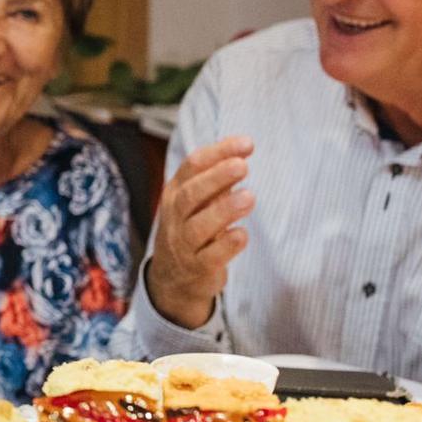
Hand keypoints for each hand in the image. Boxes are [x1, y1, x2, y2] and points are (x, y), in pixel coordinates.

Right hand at [145, 136, 255, 328]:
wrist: (173, 277)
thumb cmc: (191, 228)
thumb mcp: (198, 201)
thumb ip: (218, 178)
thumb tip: (242, 149)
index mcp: (175, 192)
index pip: (192, 166)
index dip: (218, 153)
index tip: (247, 144)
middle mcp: (175, 216)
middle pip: (190, 195)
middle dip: (216, 179)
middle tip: (243, 166)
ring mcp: (183, 244)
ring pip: (198, 227)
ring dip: (223, 211)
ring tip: (249, 197)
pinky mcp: (196, 268)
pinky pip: (209, 258)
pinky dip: (225, 246)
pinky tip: (242, 235)